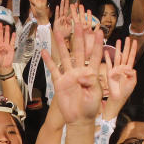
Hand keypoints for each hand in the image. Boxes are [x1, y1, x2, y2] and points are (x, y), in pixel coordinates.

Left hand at [0, 23, 15, 74]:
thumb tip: (1, 48)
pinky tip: (13, 33)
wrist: (4, 67)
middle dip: (0, 30)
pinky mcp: (11, 48)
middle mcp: (1, 45)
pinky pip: (12, 42)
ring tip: (7, 26)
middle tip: (0, 24)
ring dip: (6, 32)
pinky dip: (13, 38)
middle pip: (0, 36)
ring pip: (6, 37)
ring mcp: (6, 46)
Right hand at [43, 5, 103, 124]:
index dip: (97, 44)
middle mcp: (80, 72)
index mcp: (92, 73)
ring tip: (58, 33)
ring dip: (62, 45)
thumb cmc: (90, 107)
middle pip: (79, 52)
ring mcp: (69, 76)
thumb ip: (91, 82)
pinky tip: (44, 52)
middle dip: (79, 38)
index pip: (95, 56)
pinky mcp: (60, 83)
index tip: (99, 32)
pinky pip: (54, 70)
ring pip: (65, 57)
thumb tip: (83, 74)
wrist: (79, 119)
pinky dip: (49, 61)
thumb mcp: (95, 94)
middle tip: (79, 25)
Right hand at [102, 37, 137, 110]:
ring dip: (118, 49)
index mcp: (129, 69)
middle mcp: (122, 68)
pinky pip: (108, 63)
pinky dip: (108, 57)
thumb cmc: (126, 91)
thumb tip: (128, 68)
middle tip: (127, 38)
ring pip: (117, 56)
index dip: (133, 49)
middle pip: (125, 54)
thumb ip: (132, 73)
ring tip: (118, 41)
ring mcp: (116, 69)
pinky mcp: (109, 72)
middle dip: (126, 46)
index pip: (131, 57)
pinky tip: (107, 51)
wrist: (118, 97)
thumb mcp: (133, 81)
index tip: (134, 42)